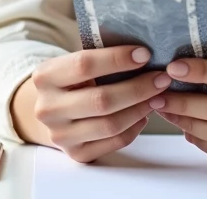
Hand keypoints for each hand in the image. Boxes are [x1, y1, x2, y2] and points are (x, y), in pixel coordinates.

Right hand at [18, 46, 171, 162]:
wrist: (51, 112)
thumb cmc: (71, 81)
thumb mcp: (73, 64)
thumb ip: (100, 58)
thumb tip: (143, 52)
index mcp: (45, 77)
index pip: (84, 65)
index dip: (117, 59)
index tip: (145, 54)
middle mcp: (48, 109)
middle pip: (101, 100)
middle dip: (138, 88)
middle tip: (161, 79)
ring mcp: (60, 135)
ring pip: (111, 125)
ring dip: (140, 108)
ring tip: (157, 96)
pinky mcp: (76, 153)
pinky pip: (114, 141)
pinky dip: (135, 127)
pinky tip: (143, 114)